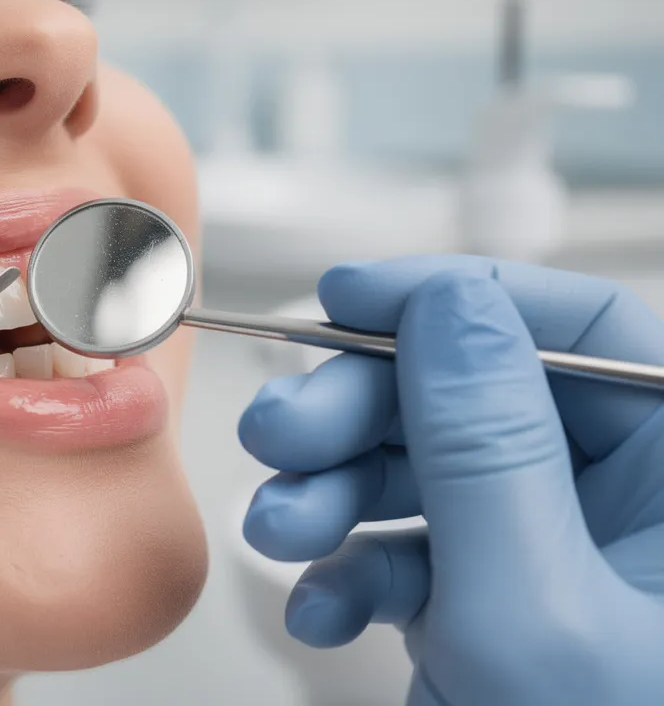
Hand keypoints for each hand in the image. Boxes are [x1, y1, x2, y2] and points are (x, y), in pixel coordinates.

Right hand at [239, 255, 663, 705]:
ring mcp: (560, 562)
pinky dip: (354, 573)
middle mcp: (632, 507)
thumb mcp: (536, 611)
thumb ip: (486, 446)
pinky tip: (327, 607)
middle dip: (359, 414)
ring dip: (335, 496)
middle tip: (278, 435)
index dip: (454, 297)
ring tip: (282, 531)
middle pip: (476, 397)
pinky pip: (417, 555)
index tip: (349, 296)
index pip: (580, 326)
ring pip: (429, 475)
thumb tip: (447, 305)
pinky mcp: (500, 611)